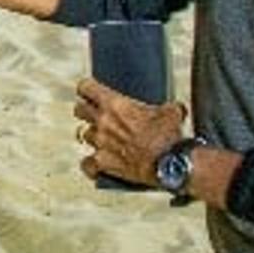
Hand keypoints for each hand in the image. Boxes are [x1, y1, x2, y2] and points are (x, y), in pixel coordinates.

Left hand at [72, 78, 187, 186]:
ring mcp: (100, 143)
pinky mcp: (102, 163)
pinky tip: (95, 165)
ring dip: (91, 136)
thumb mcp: (171, 112)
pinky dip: (90, 165)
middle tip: (96, 115)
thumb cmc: (169, 136)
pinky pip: (86, 164)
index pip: (86, 87)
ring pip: (82, 135)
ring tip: (102, 139)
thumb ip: (165, 106)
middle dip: (86, 111)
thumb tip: (174, 108)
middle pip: (79, 110)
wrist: (170, 163)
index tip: (90, 92)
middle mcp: (102, 121)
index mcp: (114, 104)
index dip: (87, 89)